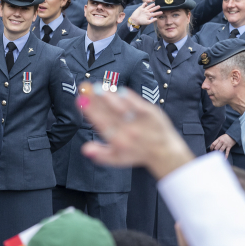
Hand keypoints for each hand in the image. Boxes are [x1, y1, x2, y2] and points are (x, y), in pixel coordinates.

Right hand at [77, 82, 194, 179]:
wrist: (164, 151)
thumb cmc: (136, 153)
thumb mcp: (116, 158)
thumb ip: (99, 153)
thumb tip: (85, 149)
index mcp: (119, 141)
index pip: (101, 123)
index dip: (90, 111)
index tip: (80, 101)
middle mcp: (129, 131)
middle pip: (109, 112)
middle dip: (95, 99)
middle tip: (84, 88)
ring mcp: (140, 121)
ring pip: (122, 106)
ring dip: (108, 95)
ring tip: (96, 87)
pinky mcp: (150, 113)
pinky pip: (137, 103)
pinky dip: (126, 96)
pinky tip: (116, 89)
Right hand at [130, 2, 160, 25]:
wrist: (134, 20)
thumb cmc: (141, 22)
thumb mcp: (147, 22)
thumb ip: (152, 20)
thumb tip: (157, 19)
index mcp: (149, 15)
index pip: (155, 13)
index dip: (158, 13)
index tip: (162, 12)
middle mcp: (147, 12)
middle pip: (152, 9)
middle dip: (156, 7)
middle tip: (159, 6)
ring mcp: (144, 10)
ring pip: (149, 6)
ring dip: (152, 5)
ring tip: (154, 3)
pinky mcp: (140, 8)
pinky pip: (143, 5)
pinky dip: (145, 3)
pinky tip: (147, 2)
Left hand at [209, 133, 236, 157]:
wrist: (233, 135)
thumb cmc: (225, 136)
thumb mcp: (220, 137)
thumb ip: (217, 141)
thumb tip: (213, 146)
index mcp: (219, 139)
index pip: (213, 144)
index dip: (211, 147)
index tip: (211, 150)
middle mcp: (222, 141)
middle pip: (216, 147)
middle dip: (215, 151)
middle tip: (214, 153)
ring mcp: (226, 144)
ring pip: (221, 150)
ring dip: (219, 153)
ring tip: (217, 155)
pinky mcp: (229, 146)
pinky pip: (227, 152)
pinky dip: (226, 155)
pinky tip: (224, 158)